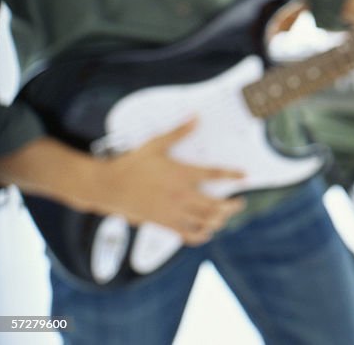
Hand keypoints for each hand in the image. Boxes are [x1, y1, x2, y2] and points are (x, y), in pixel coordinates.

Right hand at [91, 119, 245, 244]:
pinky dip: (200, 235)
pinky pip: (187, 235)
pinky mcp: (163, 223)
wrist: (108, 186)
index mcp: (181, 174)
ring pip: (204, 222)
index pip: (214, 174)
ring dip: (219, 220)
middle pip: (215, 205)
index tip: (245, 176)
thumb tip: (195, 116)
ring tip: (225, 215)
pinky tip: (206, 232)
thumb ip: (178, 132)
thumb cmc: (132, 164)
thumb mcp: (155, 144)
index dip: (232, 175)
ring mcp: (172, 212)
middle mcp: (180, 195)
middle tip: (239, 203)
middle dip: (231, 206)